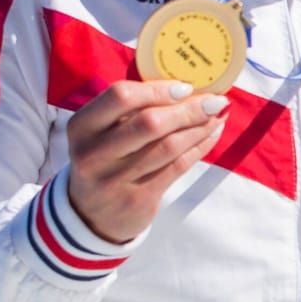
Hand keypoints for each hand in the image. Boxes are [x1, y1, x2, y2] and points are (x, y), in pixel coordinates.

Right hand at [66, 80, 227, 241]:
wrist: (91, 215)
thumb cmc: (105, 158)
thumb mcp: (102, 133)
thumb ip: (132, 110)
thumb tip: (188, 88)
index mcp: (82, 126)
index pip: (121, 96)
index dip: (158, 89)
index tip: (186, 86)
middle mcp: (93, 153)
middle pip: (150, 123)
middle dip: (189, 109)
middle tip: (215, 101)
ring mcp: (114, 179)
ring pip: (168, 146)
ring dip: (200, 128)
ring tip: (218, 116)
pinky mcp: (137, 199)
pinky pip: (177, 167)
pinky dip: (200, 147)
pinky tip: (211, 135)